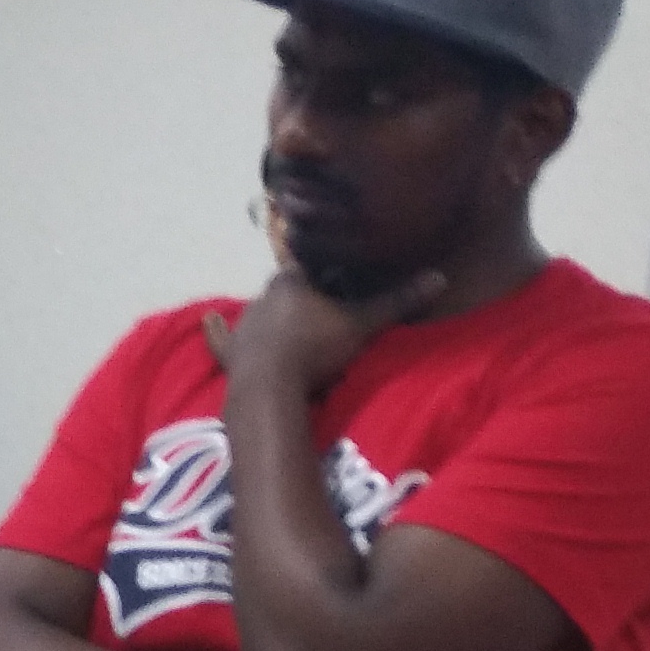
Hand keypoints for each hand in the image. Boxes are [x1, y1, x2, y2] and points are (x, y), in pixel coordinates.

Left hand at [215, 265, 443, 399]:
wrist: (270, 387)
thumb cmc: (316, 348)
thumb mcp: (362, 324)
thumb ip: (397, 301)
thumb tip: (439, 277)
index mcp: (291, 281)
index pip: (311, 263)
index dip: (328, 269)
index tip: (342, 274)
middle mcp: (262, 296)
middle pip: (287, 287)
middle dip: (304, 292)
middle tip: (325, 301)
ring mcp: (243, 324)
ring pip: (259, 311)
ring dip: (273, 314)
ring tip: (293, 321)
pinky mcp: (230, 352)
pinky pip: (221, 338)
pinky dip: (216, 331)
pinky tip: (210, 320)